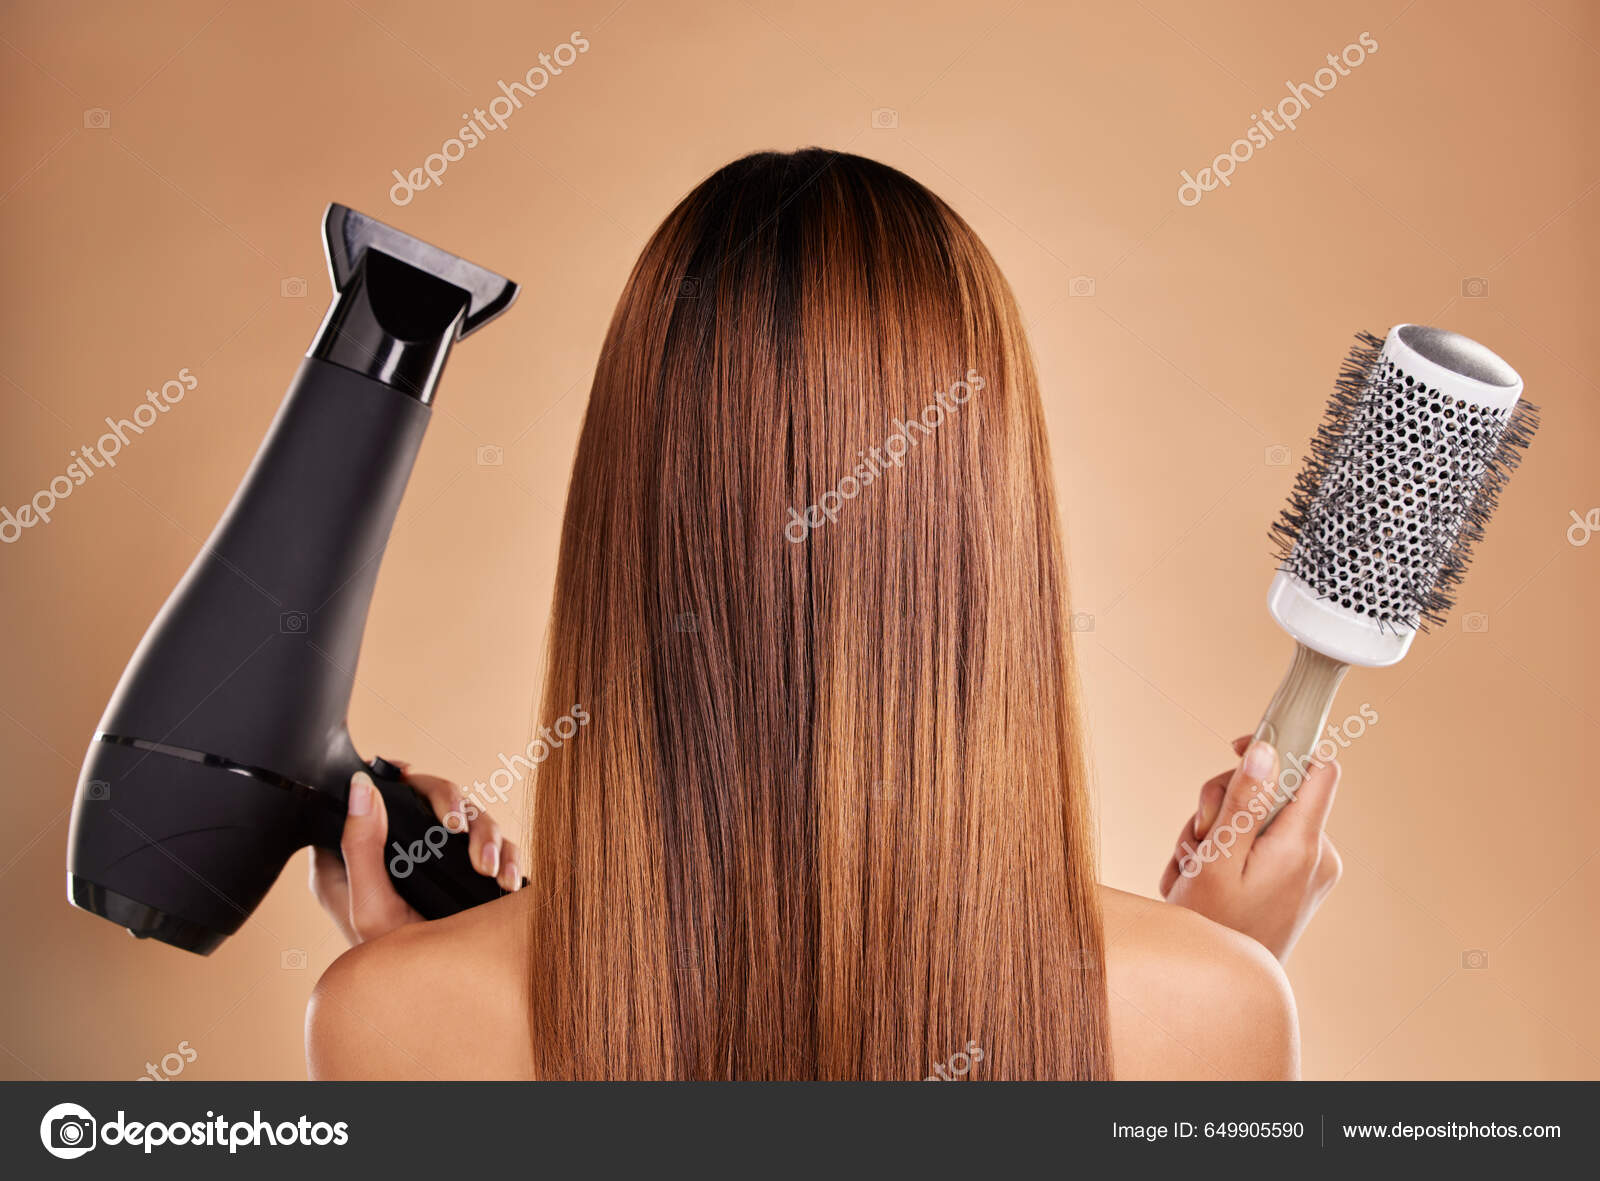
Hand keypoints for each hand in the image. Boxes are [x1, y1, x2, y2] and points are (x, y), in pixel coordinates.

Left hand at [309, 762, 521, 945]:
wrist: (440, 999)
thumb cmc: (390, 963)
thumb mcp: (368, 907)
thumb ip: (360, 846)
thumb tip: (361, 786)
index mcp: (356, 856)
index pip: (371, 797)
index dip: (390, 779)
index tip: (407, 774)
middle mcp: (399, 851)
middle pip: (430, 797)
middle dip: (451, 804)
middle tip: (457, 826)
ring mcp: (438, 860)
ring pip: (470, 817)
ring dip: (485, 836)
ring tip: (487, 868)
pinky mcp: (469, 872)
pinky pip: (497, 847)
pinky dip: (506, 857)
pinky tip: (504, 880)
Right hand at [1158, 735, 1342, 961]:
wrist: (1224, 987)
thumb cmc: (1214, 926)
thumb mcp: (1217, 858)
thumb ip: (1244, 802)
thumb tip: (1266, 750)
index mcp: (1303, 844)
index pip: (1318, 767)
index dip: (1280, 745)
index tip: (1239, 749)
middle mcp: (1317, 854)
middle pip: (1274, 790)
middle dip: (1226, 803)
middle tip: (1196, 837)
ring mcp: (1309, 871)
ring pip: (1260, 817)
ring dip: (1218, 832)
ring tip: (1194, 868)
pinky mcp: (1297, 883)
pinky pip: (1262, 845)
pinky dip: (1229, 852)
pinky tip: (1203, 879)